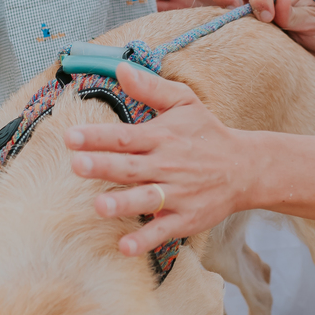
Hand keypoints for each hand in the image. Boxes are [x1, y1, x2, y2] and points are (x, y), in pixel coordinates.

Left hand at [64, 64, 244, 252]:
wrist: (245, 168)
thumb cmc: (207, 133)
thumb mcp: (184, 102)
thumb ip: (150, 87)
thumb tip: (120, 68)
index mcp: (161, 137)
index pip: (124, 136)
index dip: (97, 136)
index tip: (70, 136)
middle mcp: (167, 165)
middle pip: (130, 167)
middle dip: (103, 166)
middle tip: (77, 165)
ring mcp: (177, 194)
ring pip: (146, 199)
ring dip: (123, 203)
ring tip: (99, 205)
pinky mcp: (186, 219)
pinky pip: (163, 231)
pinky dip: (145, 240)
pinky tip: (124, 247)